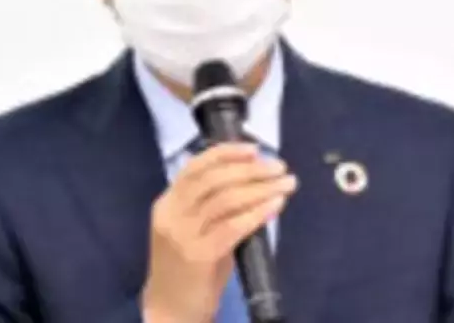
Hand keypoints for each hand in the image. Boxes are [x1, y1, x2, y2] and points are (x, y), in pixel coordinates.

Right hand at [142, 142, 296, 322]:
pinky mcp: (198, 255)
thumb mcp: (193, 229)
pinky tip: (275, 205)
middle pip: (213, 179)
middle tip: (279, 167)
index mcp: (168, 202)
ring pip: (226, 199)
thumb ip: (213, 205)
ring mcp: (183, 234)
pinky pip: (233, 226)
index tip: (254, 148)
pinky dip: (257, 212)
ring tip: (285, 183)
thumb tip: (255, 180)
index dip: (225, 153)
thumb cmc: (187, 268)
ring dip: (261, 188)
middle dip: (250, 169)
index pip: (195, 166)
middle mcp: (172, 213)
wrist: (170, 310)